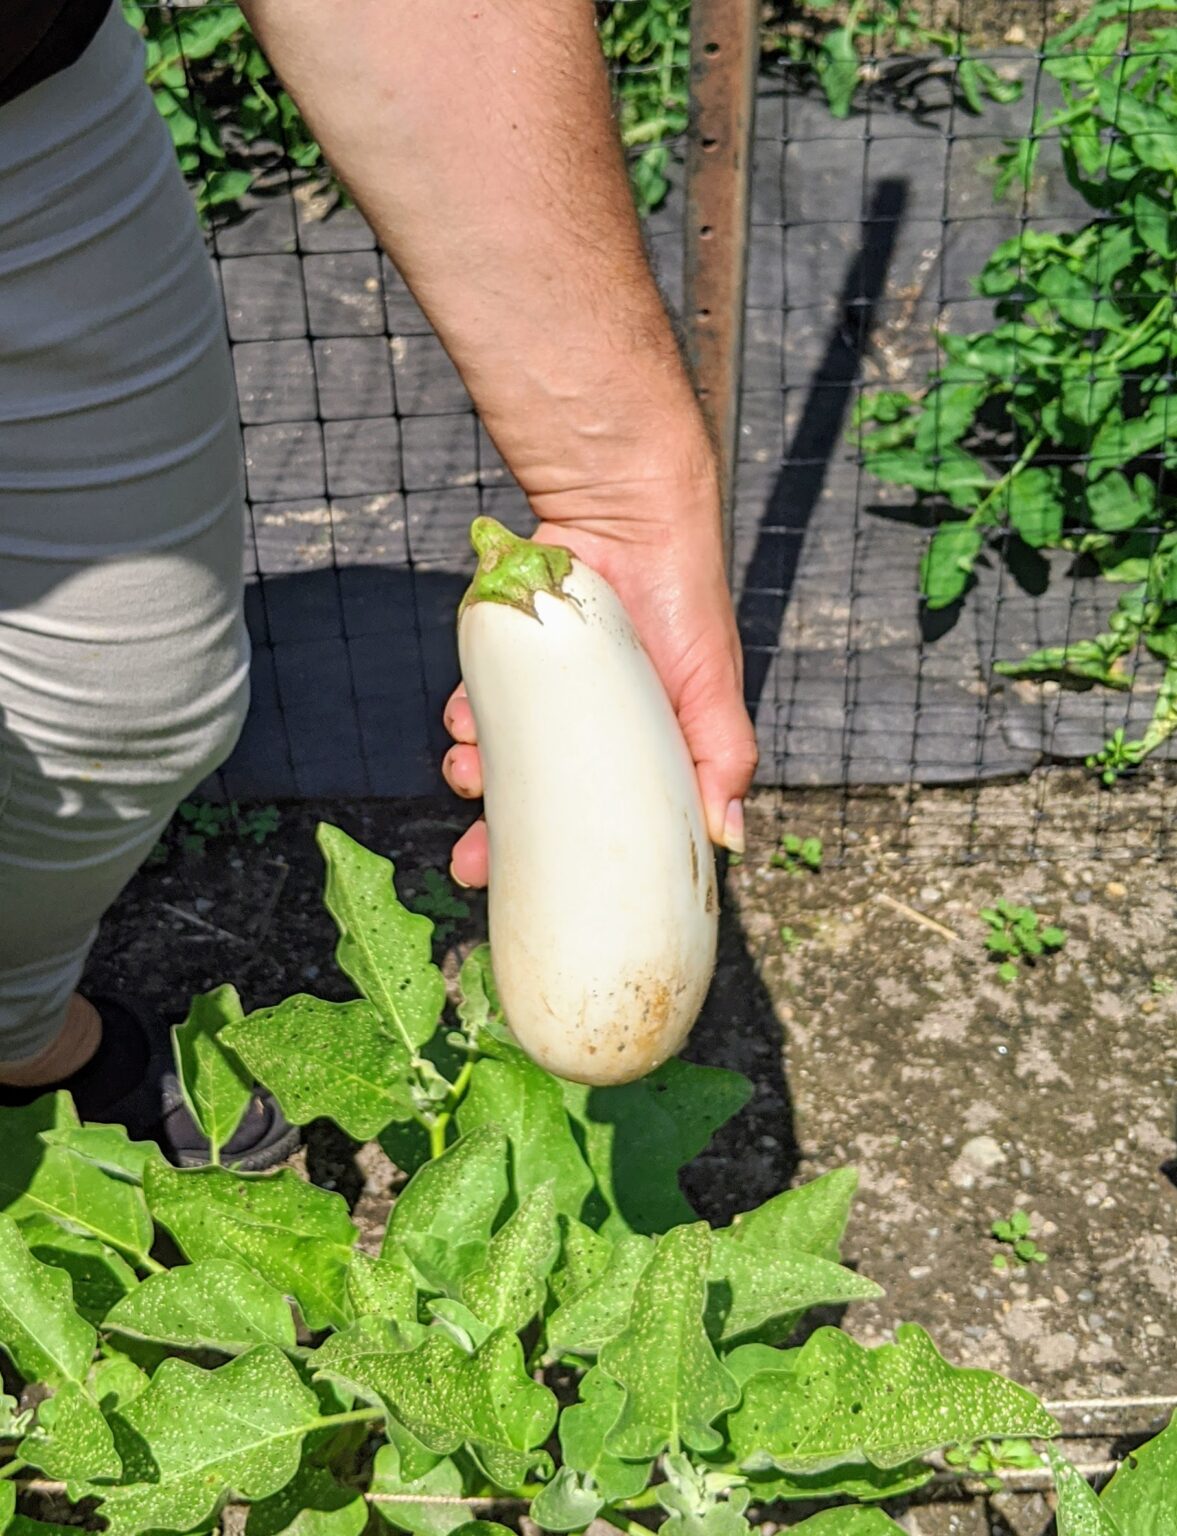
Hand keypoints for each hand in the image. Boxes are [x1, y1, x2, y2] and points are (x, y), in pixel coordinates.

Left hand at [442, 492, 756, 887]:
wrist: (626, 511)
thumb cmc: (682, 597)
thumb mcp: (712, 685)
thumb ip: (724, 756)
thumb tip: (729, 840)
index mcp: (639, 750)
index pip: (605, 823)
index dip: (573, 864)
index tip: (541, 900)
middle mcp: (589, 730)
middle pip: (538, 804)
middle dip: (501, 839)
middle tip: (469, 864)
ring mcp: (545, 695)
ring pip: (500, 759)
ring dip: (476, 777)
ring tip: (468, 774)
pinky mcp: (508, 659)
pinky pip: (478, 703)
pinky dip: (467, 718)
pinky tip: (464, 720)